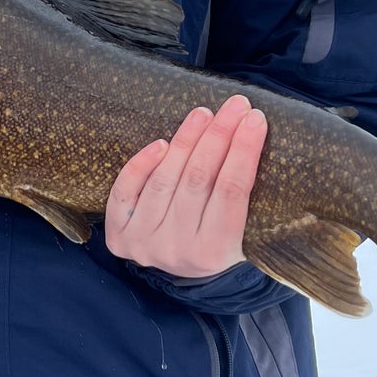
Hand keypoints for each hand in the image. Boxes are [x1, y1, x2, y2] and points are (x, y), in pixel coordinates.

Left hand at [104, 95, 267, 278]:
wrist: (185, 272)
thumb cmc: (223, 240)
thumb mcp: (246, 231)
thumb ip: (252, 196)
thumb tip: (257, 130)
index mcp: (217, 253)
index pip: (232, 191)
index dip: (244, 151)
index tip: (255, 119)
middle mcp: (178, 251)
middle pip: (198, 180)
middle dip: (218, 136)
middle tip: (235, 105)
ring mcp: (145, 244)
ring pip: (165, 180)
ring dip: (185, 140)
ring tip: (203, 114)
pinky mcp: (119, 236)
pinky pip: (126, 192)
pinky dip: (141, 165)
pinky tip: (161, 142)